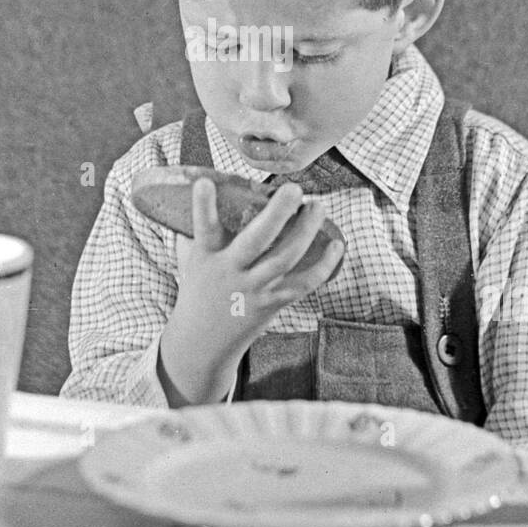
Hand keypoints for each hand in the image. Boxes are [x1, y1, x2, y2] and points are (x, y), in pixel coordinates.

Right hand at [158, 177, 343, 404]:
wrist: (202, 343)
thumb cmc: (198, 290)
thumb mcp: (191, 259)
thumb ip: (196, 228)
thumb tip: (200, 187)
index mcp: (206, 256)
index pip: (203, 228)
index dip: (203, 206)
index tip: (205, 183)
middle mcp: (230, 272)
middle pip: (255, 241)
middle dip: (276, 213)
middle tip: (293, 189)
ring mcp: (253, 289)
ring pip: (284, 259)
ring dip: (306, 231)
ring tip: (318, 207)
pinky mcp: (273, 303)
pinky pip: (303, 284)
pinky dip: (324, 266)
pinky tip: (336, 245)